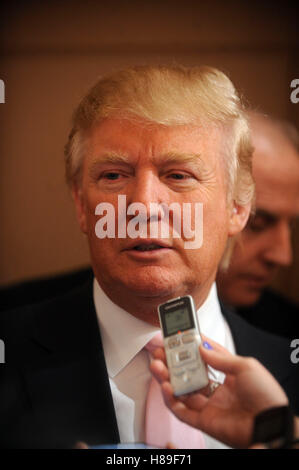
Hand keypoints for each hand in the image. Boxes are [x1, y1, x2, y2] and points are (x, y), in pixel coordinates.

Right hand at [150, 336, 287, 447]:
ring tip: (157, 366)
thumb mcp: (246, 366)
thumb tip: (201, 348)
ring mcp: (208, 406)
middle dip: (172, 363)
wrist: (271, 424)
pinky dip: (170, 399)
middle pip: (187, 375)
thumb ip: (221, 357)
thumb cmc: (266, 395)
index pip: (204, 359)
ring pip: (180, 391)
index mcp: (228, 376)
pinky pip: (181, 411)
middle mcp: (216, 391)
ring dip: (166, 378)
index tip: (178, 337)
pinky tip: (166, 386)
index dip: (190, 348)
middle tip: (160, 352)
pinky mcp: (202, 421)